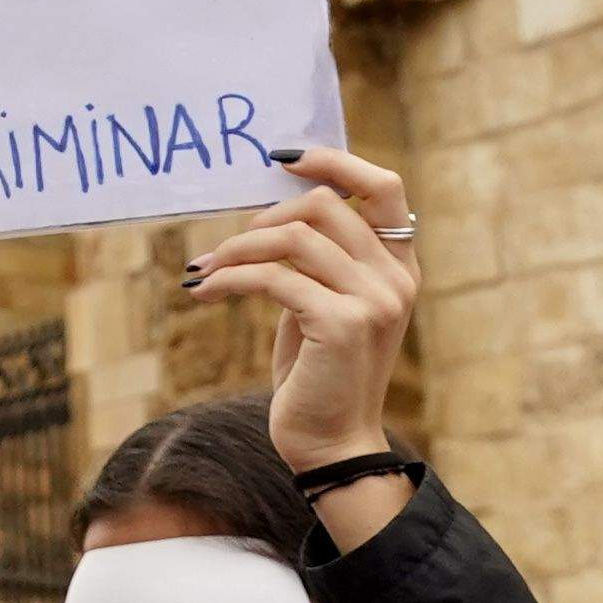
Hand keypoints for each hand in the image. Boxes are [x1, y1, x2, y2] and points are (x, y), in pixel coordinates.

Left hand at [194, 152, 416, 535]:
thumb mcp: (324, 303)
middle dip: (265, 215)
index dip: (334, 161)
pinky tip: (203, 292)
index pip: (385, 186)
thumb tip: (270, 207)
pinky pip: (272, 277)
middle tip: (228, 246)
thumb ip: (318, 258)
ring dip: (236, 250)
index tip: (282, 158)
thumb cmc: (319, 373)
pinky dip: (229, 279)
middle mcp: (395, 278)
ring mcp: (373, 300)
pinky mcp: (341, 324)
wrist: (330, 444)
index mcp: (399, 267)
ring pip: (292, 237)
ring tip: (205, 271)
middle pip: (325, 204)